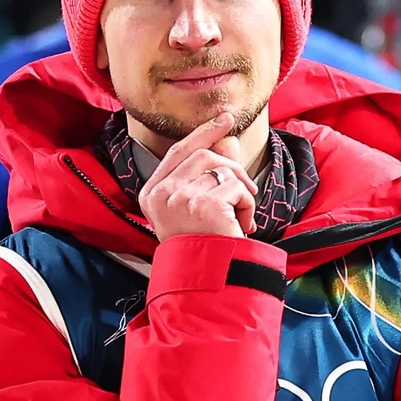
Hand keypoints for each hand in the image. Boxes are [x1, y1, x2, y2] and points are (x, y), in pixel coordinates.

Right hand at [139, 112, 255, 238]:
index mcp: (152, 194)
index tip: (225, 120)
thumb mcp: (200, 207)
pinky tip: (242, 224)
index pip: (180, 150)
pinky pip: (236, 188)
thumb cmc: (203, 247)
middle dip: (233, 168)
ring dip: (242, 190)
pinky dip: (247, 204)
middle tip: (247, 192)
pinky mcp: (203, 204)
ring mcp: (179, 197)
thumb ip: (211, 172)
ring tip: (241, 216)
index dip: (204, 132)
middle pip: (205, 155)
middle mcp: (161, 193)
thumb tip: (228, 138)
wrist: (206, 280)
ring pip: (223, 169)